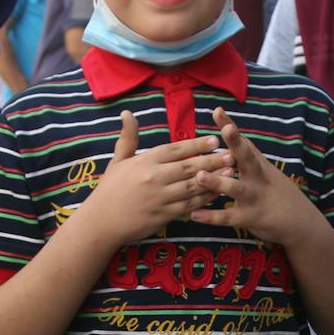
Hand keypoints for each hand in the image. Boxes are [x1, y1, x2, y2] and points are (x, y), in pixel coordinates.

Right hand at [77, 111, 235, 245]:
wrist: (101, 221)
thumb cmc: (110, 189)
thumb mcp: (118, 160)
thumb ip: (128, 137)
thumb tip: (127, 113)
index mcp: (145, 161)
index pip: (176, 149)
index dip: (196, 145)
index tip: (214, 140)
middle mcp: (154, 178)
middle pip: (188, 166)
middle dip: (212, 160)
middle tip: (231, 154)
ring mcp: (160, 197)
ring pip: (192, 186)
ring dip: (213, 179)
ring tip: (230, 172)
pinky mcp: (164, 215)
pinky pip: (189, 205)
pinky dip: (204, 199)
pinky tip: (217, 194)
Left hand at [185, 107, 318, 245]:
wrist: (301, 221)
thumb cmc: (275, 193)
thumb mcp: (265, 171)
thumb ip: (246, 156)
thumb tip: (227, 134)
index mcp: (257, 164)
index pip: (243, 141)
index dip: (230, 126)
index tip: (217, 110)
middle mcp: (257, 177)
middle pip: (246, 157)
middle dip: (236, 142)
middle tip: (226, 130)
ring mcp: (253, 197)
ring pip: (236, 188)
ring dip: (218, 182)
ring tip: (200, 176)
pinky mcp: (249, 218)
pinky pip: (228, 217)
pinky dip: (211, 217)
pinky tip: (194, 215)